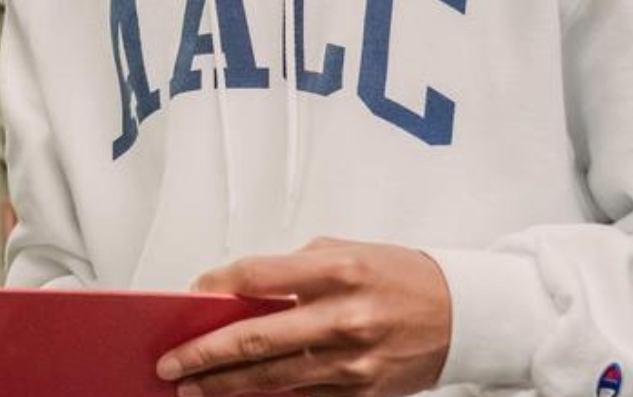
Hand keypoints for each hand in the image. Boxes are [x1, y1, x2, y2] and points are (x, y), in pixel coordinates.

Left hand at [155, 237, 450, 396]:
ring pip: (272, 379)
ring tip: (191, 388)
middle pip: (255, 338)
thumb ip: (295, 268)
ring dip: (224, 386)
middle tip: (172, 361)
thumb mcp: (347, 250)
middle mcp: (341, 316)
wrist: (460, 312)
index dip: (217, 287)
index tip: (191, 296)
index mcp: (336, 270)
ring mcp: (350, 360)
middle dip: (205, 353)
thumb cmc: (400, 274)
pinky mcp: (359, 392)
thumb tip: (245, 290)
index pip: (258, 277)